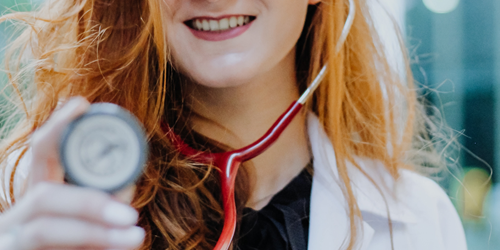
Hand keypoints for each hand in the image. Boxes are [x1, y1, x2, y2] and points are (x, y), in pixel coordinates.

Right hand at [0, 97, 144, 249]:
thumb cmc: (74, 242)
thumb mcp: (92, 218)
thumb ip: (105, 200)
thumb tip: (128, 185)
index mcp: (37, 192)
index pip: (41, 152)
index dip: (58, 127)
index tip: (81, 104)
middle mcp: (18, 213)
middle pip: (41, 196)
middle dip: (88, 203)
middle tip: (130, 215)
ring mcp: (12, 239)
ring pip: (43, 230)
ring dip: (93, 234)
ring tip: (135, 238)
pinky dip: (92, 249)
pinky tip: (122, 247)